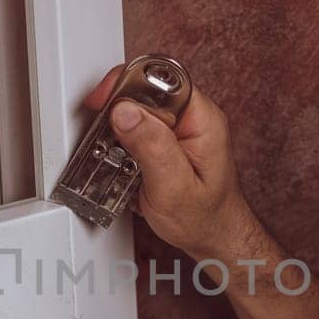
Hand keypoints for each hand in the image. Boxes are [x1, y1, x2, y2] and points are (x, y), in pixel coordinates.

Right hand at [83, 64, 260, 260]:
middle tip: (105, 137)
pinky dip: (121, 145)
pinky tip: (123, 166)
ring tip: (116, 158)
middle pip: (145, 90)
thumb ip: (151, 146)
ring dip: (117, 132)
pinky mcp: (164, 141)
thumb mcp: (174, 187)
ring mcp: (178, 129)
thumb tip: (124, 111)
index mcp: (202, 119)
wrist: (214, 239)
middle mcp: (191, 118)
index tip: (104, 102)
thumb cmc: (205, 219)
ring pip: (137, 110)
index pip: (164, 79)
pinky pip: (136, 129)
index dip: (129, 83)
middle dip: (119, 111)